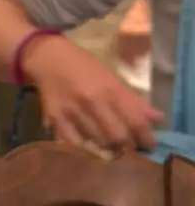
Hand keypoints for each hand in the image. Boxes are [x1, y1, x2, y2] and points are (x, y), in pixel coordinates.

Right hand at [22, 36, 162, 149]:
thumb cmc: (83, 65)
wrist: (47, 59)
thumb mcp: (111, 77)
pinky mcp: (55, 119)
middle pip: (117, 136)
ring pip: (96, 142)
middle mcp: (92, 101)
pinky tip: (85, 143)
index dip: (145, 137)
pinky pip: (72, 143)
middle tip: (126, 145)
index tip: (148, 144)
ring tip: (106, 143)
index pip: (135, 120)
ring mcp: (72, 111)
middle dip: (125, 144)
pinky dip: (82, 147)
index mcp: (109, 88)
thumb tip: (157, 119)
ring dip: (105, 145)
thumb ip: (132, 100)